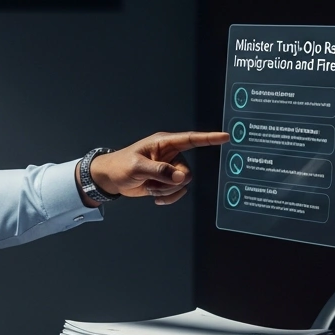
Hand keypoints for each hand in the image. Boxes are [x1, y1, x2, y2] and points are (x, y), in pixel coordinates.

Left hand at [83, 131, 229, 205]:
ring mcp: (169, 169)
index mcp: (164, 143)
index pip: (191, 139)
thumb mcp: (137, 167)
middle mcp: (170, 155)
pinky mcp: (166, 181)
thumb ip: (159, 171)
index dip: (209, 138)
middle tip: (151, 182)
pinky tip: (153, 196)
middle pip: (186, 173)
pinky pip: (177, 193)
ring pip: (181, 185)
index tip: (225, 137)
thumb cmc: (120, 166)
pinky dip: (166, 197)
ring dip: (164, 190)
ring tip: (148, 185)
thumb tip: (180, 178)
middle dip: (169, 182)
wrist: (110, 179)